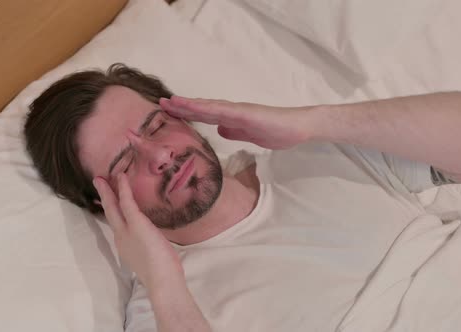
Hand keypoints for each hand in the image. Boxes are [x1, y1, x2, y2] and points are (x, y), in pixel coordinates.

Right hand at [93, 174, 184, 290]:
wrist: (162, 281)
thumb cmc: (163, 272)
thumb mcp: (152, 256)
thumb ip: (149, 246)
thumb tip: (154, 240)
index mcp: (126, 246)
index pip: (117, 224)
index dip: (113, 211)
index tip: (109, 202)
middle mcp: (121, 237)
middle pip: (110, 213)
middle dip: (104, 198)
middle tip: (98, 183)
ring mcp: (126, 230)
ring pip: (113, 207)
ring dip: (108, 191)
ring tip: (102, 178)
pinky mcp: (136, 223)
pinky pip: (127, 202)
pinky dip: (123, 188)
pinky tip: (121, 177)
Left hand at [160, 95, 310, 149]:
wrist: (299, 127)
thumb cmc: (278, 131)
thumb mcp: (249, 136)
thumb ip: (234, 131)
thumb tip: (220, 130)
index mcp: (232, 118)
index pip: (205, 115)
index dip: (187, 113)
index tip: (169, 113)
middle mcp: (232, 111)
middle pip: (202, 108)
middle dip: (181, 107)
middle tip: (160, 104)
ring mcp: (239, 111)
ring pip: (209, 107)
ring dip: (190, 105)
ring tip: (171, 102)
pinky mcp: (247, 114)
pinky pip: (224, 111)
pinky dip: (209, 109)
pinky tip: (196, 107)